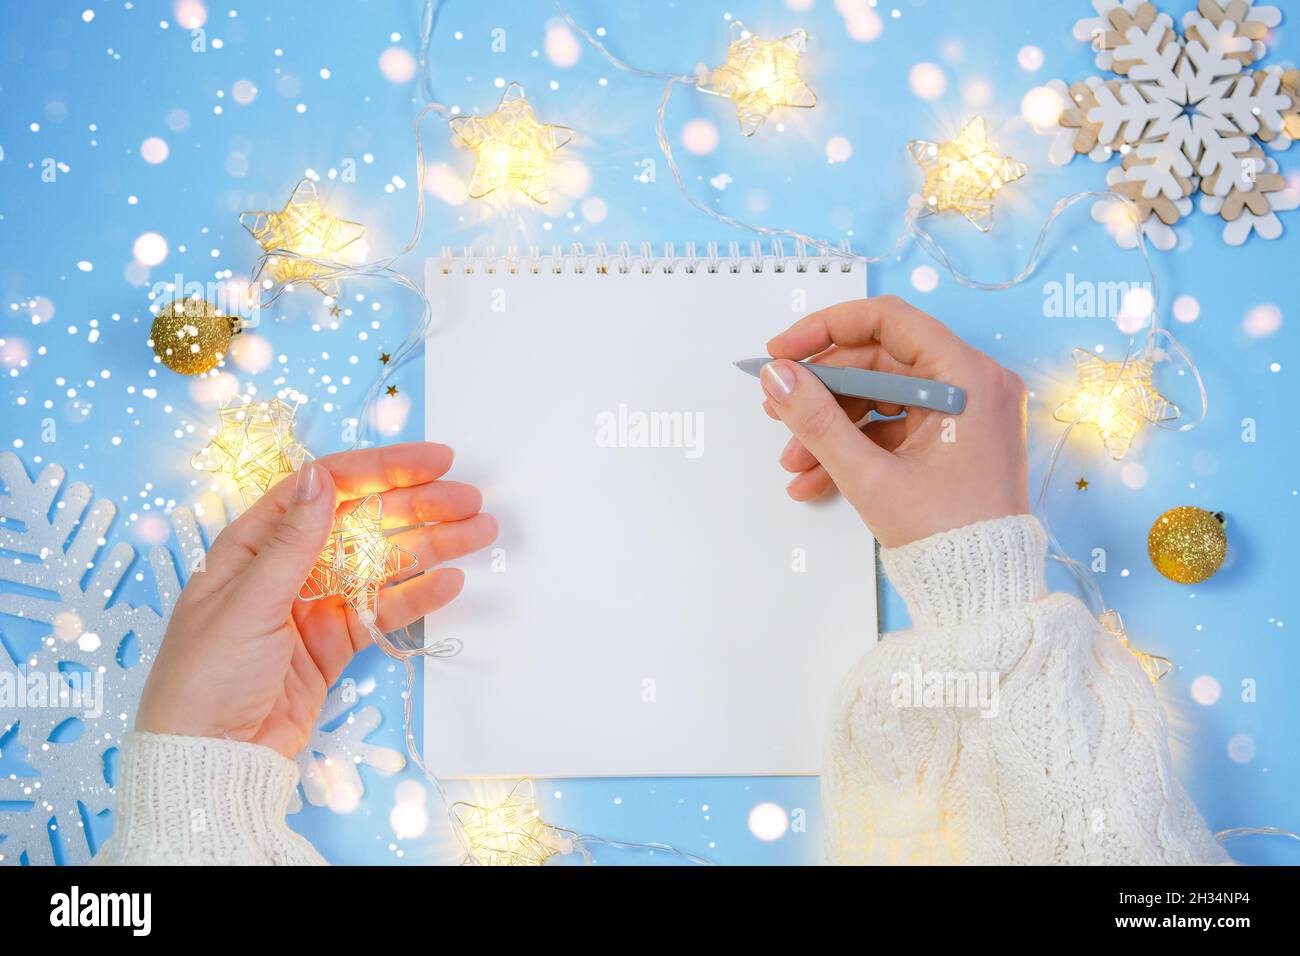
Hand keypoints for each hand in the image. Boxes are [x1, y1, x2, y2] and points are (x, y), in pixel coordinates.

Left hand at [135, 442, 496, 757]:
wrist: (207, 760)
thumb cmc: (205, 677)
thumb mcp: (247, 602)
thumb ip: (292, 542)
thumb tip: (321, 477)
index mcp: (256, 543)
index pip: (328, 487)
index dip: (383, 468)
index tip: (434, 461)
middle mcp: (289, 567)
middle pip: (365, 522)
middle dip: (419, 506)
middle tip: (470, 500)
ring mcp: (316, 605)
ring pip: (383, 564)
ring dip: (432, 546)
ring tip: (479, 533)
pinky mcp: (335, 644)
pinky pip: (384, 611)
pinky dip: (418, 597)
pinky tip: (450, 582)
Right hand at [758, 295, 1028, 548]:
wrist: (984, 591)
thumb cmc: (947, 535)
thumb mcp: (869, 474)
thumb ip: (817, 420)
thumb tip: (777, 376)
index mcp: (967, 377)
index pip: (887, 321)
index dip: (826, 329)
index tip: (783, 352)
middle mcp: (973, 383)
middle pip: (879, 362)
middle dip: (823, 392)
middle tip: (777, 409)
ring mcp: (965, 411)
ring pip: (881, 398)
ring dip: (832, 427)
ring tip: (794, 462)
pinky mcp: (954, 438)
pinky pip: (896, 426)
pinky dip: (856, 446)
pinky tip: (815, 479)